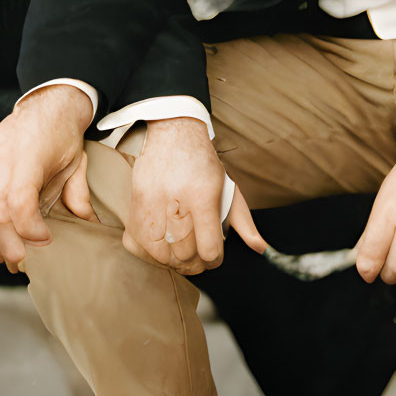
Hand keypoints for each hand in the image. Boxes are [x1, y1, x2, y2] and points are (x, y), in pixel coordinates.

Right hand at [0, 84, 96, 273]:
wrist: (50, 100)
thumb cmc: (63, 132)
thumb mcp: (76, 161)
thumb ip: (77, 195)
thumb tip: (85, 224)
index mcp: (28, 152)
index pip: (17, 201)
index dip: (28, 228)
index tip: (44, 239)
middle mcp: (1, 152)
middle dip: (4, 242)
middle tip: (19, 259)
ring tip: (3, 253)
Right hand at [122, 116, 266, 274]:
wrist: (173, 133)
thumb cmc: (203, 164)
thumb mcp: (229, 187)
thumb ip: (244, 221)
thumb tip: (259, 248)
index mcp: (202, 195)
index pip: (208, 248)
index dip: (214, 259)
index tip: (214, 255)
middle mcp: (176, 200)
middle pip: (184, 253)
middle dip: (195, 262)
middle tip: (199, 255)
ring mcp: (151, 202)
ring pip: (160, 254)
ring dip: (173, 260)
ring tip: (181, 252)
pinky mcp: (135, 202)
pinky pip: (137, 243)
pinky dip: (150, 252)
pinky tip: (161, 245)